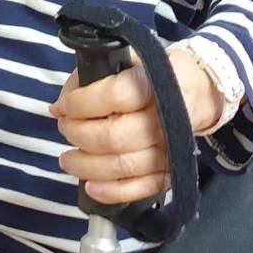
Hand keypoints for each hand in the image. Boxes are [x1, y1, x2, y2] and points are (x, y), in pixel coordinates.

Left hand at [50, 49, 223, 204]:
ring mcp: (168, 148)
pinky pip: (140, 189)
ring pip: (122, 165)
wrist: (194, 91)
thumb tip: (59, 107)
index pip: (114, 95)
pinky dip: (111, 192)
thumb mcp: (121, 61)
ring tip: (67, 159)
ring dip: (86, 166)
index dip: (81, 103)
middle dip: (78, 135)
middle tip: (65, 128)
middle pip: (113, 136)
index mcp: (151, 83)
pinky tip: (90, 186)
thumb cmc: (148, 76)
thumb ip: (88, 79)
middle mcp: (163, 117)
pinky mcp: (170, 171)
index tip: (64, 106)